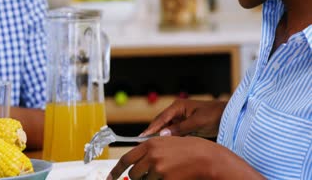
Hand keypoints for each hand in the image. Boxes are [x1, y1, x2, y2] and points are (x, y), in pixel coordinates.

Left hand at [107, 137, 265, 179]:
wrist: (208, 159)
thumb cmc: (191, 149)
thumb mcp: (168, 142)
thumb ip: (151, 149)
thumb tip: (138, 159)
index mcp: (150, 144)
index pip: (126, 159)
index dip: (116, 170)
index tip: (110, 177)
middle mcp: (151, 156)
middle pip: (133, 174)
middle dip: (137, 178)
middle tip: (145, 177)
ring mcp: (159, 170)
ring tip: (165, 173)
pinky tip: (171, 177)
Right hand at [141, 99, 226, 137]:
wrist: (228, 116)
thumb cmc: (214, 115)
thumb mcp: (197, 122)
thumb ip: (180, 128)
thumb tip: (163, 134)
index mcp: (178, 106)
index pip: (161, 118)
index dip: (151, 128)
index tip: (142, 137)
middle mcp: (177, 111)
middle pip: (161, 123)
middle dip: (153, 132)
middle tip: (143, 143)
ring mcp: (181, 117)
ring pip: (166, 128)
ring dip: (161, 136)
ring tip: (153, 146)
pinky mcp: (185, 124)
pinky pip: (174, 131)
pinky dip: (170, 137)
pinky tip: (166, 145)